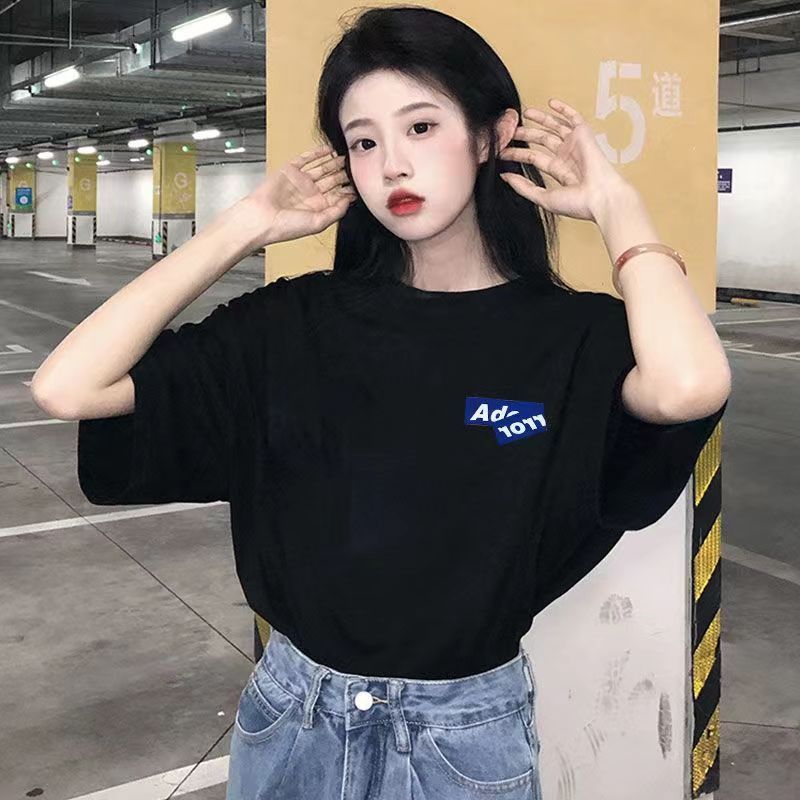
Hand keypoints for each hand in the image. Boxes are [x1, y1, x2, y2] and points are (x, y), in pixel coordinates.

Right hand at [242, 144, 356, 245]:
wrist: (262, 218)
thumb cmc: (286, 226)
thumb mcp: (318, 223)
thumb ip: (336, 212)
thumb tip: (349, 200)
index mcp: (318, 208)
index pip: (338, 195)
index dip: (348, 189)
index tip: (359, 183)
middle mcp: (311, 194)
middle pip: (332, 180)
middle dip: (343, 173)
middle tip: (355, 165)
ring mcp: (301, 181)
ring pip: (321, 168)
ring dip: (333, 162)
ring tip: (345, 156)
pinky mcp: (290, 170)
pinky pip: (306, 159)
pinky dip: (317, 153)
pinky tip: (328, 150)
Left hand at [498, 98, 631, 222]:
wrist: (600, 197)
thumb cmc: (577, 203)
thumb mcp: (543, 197)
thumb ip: (524, 187)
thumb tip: (505, 177)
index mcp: (559, 171)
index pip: (534, 158)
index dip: (517, 153)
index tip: (502, 151)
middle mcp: (567, 156)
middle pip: (542, 140)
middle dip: (526, 134)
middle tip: (510, 130)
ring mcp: (575, 144)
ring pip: (554, 127)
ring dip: (540, 119)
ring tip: (525, 113)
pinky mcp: (584, 135)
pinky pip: (573, 118)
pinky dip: (564, 110)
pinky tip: (550, 103)